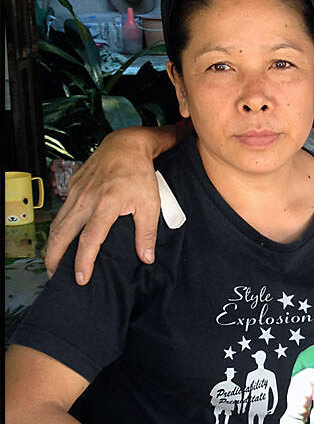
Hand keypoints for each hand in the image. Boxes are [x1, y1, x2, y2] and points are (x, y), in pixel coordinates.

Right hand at [44, 127, 167, 283]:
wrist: (126, 145)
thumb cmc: (140, 174)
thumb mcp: (150, 204)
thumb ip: (147, 233)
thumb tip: (146, 258)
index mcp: (106, 204)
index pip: (89, 239)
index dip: (83, 261)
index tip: (81, 278)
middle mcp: (85, 199)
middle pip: (62, 233)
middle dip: (55, 257)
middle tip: (55, 275)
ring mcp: (76, 191)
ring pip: (58, 222)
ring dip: (53, 244)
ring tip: (54, 262)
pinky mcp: (72, 186)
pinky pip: (62, 211)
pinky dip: (58, 228)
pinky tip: (62, 239)